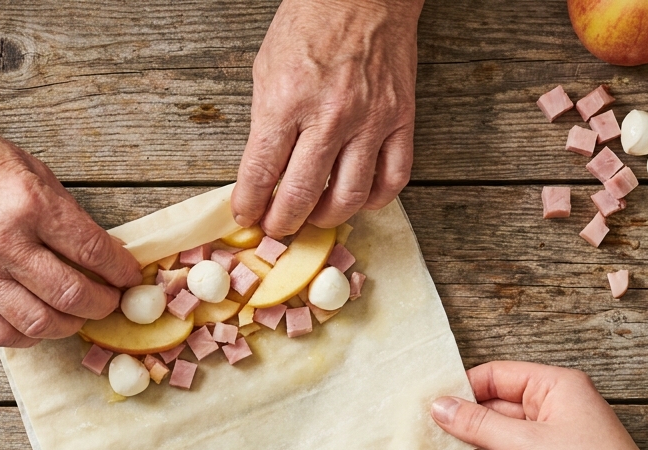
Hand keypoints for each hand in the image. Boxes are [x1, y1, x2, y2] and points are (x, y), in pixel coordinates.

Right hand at [0, 108, 141, 346]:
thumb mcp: (31, 169)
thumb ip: (66, 214)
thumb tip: (102, 253)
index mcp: (29, 203)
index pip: (93, 252)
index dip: (121, 272)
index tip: (131, 278)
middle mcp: (4, 241)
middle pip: (72, 295)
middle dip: (103, 305)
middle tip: (111, 302)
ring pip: (39, 322)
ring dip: (70, 326)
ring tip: (79, 316)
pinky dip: (27, 337)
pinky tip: (40, 326)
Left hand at [233, 0, 421, 236]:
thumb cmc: (310, 24)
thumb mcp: (266, 69)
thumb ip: (265, 123)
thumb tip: (261, 172)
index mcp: (286, 101)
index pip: (261, 173)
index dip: (249, 205)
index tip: (246, 216)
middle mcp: (328, 116)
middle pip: (302, 195)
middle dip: (283, 222)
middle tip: (277, 227)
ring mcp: (369, 121)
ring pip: (349, 196)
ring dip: (327, 218)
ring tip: (314, 219)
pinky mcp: (401, 120)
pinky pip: (392, 179)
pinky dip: (374, 200)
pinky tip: (358, 199)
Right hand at [430, 362, 647, 449]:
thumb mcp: (528, 442)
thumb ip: (479, 424)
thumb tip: (440, 406)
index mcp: (555, 387)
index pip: (497, 376)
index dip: (461, 387)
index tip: (427, 400)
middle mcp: (551, 411)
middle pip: (493, 410)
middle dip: (458, 423)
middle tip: (420, 431)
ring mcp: (548, 446)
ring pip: (496, 443)